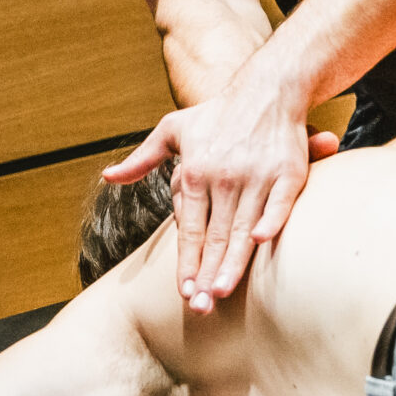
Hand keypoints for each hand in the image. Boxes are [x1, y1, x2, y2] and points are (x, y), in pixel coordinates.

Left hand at [104, 98, 341, 312]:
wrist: (265, 89)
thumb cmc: (215, 115)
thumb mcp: (171, 130)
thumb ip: (141, 159)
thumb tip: (108, 177)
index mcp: (195, 172)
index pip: (189, 228)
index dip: (186, 261)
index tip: (184, 291)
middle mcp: (223, 177)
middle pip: (214, 236)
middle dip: (207, 274)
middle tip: (201, 307)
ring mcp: (256, 175)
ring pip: (243, 228)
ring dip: (233, 262)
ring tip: (223, 291)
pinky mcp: (287, 173)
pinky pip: (279, 204)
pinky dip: (271, 222)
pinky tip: (262, 245)